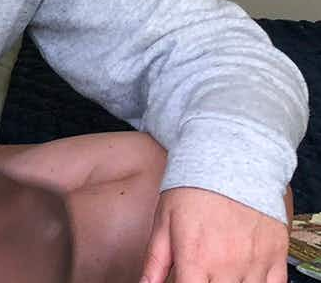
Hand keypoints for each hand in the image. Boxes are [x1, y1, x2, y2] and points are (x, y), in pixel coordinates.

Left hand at [140, 187, 287, 282]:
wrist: (230, 161)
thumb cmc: (192, 190)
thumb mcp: (163, 222)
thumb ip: (155, 261)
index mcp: (196, 259)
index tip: (184, 281)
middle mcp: (227, 266)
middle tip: (201, 272)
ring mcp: (255, 262)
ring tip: (218, 272)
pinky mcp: (276, 255)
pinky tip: (243, 276)